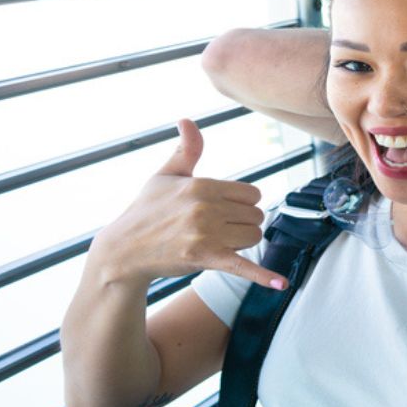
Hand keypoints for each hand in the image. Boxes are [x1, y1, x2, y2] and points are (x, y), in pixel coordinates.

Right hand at [92, 119, 286, 289]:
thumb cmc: (146, 210)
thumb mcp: (165, 175)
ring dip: (241, 242)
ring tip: (216, 242)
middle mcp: (206, 207)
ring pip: (253, 237)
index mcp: (202, 185)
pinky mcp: (205, 259)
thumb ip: (187, 149)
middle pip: (256, 216)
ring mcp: (205, 234)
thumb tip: (187, 120)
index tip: (223, 210)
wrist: (124, 250)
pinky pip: (243, 267)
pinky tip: (282, 286)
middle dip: (242, 223)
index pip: (252, 194)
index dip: (242, 204)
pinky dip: (264, 277)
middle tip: (216, 228)